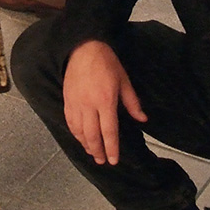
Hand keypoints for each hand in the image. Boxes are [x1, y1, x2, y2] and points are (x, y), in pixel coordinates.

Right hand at [63, 39, 146, 164]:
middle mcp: (89, 105)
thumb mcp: (124, 81)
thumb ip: (132, 103)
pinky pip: (69, 122)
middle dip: (98, 150)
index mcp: (105, 100)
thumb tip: (142, 119)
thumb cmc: (106, 62)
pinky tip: (80, 138)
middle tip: (102, 161)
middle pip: (92, 135)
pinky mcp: (67, 100)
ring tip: (92, 152)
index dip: (111, 148)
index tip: (113, 160)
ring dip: (85, 144)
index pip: (109, 131)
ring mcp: (76, 103)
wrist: (83, 48)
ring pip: (79, 131)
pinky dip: (75, 133)